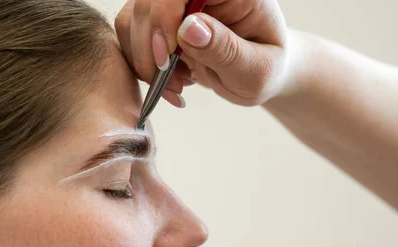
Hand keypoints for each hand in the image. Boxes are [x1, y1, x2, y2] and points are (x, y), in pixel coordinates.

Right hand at [115, 0, 295, 106]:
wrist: (256, 72)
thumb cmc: (265, 69)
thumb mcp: (256, 70)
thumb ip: (225, 49)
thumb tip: (188, 27)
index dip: (165, 14)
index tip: (166, 56)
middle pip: (149, 1)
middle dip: (151, 46)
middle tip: (174, 83)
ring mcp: (176, 3)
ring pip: (134, 17)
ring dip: (146, 60)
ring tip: (177, 86)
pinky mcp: (159, 20)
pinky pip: (132, 35)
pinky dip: (143, 65)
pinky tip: (170, 82)